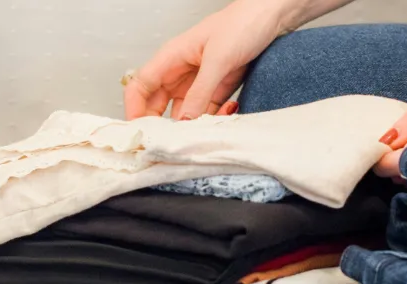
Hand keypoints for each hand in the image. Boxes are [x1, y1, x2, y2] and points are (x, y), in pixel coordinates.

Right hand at [123, 0, 287, 119]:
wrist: (272, 17)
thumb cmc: (242, 23)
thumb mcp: (219, 59)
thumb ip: (200, 92)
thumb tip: (184, 121)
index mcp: (171, 57)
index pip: (139, 86)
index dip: (134, 110)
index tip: (140, 133)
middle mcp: (181, 71)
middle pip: (158, 105)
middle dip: (163, 125)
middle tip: (172, 144)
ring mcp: (199, 81)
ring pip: (184, 113)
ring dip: (194, 125)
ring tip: (207, 130)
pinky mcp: (218, 89)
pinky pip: (207, 112)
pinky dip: (214, 119)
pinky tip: (226, 114)